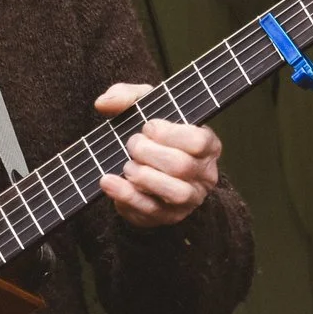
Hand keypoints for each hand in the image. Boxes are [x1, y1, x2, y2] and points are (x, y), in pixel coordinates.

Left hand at [94, 82, 221, 227]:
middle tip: (133, 145)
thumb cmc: (152, 135)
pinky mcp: (168, 217)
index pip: (198, 141)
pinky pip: (150, 211)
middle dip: (148, 153)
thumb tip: (104, 103)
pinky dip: (126, 195)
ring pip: (175, 193)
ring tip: (128, 165)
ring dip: (143, 176)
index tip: (147, 127)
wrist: (145, 170)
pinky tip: (108, 181)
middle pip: (182, 166)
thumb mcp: (144, 107)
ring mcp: (189, 199)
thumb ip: (127, 97)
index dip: (168, 133)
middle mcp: (205, 174)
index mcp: (208, 145)